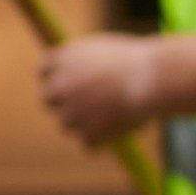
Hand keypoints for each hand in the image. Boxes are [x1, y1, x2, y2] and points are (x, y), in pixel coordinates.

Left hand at [37, 34, 161, 144]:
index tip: (68, 81)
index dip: (56, 76)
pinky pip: (88, 142)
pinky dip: (103, 139)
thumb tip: (84, 77)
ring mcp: (69, 112)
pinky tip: (122, 126)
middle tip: (88, 104)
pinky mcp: (84, 134)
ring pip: (68, 124)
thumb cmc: (138, 61)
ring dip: (86, 122)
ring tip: (117, 113)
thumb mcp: (107, 52)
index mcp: (63, 59)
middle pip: (48, 99)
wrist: (152, 78)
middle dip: (65, 102)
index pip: (43, 69)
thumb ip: (88, 65)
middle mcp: (59, 85)